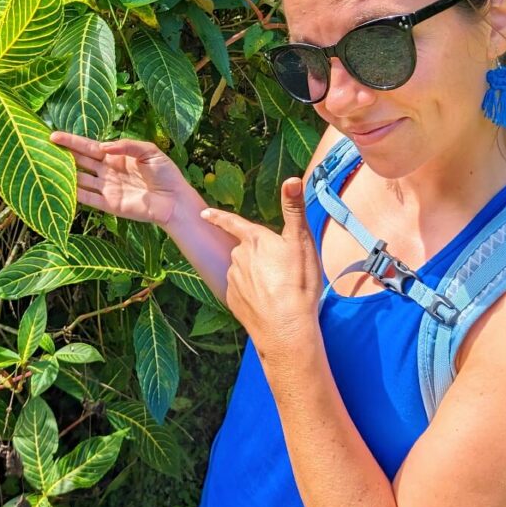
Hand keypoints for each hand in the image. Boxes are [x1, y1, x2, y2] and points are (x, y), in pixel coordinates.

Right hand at [49, 131, 189, 227]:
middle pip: (80, 161)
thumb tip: (103, 146)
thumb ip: (127, 145)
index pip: (89, 147)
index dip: (72, 141)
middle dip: (63, 154)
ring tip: (45, 166)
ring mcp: (107, 188)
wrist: (175, 199)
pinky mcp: (110, 204)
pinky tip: (60, 187)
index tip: (53, 135)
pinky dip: (74, 194)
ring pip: (80, 179)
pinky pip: (88, 198)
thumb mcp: (149, 151)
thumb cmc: (166, 173)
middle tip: (42, 148)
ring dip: (65, 173)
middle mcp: (108, 171)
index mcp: (117, 156)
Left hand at [200, 176, 323, 360]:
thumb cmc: (297, 282)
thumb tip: (292, 179)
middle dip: (257, 255)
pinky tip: (268, 302)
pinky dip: (253, 294)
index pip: (232, 222)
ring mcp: (233, 280)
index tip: (204, 213)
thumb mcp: (301, 241)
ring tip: (278, 287)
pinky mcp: (233, 300)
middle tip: (280, 269)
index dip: (218, 216)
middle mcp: (238, 257)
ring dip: (256, 275)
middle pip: (244, 249)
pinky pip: (242, 292)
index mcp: (254, 240)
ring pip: (243, 271)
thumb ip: (294, 209)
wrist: (286, 327)